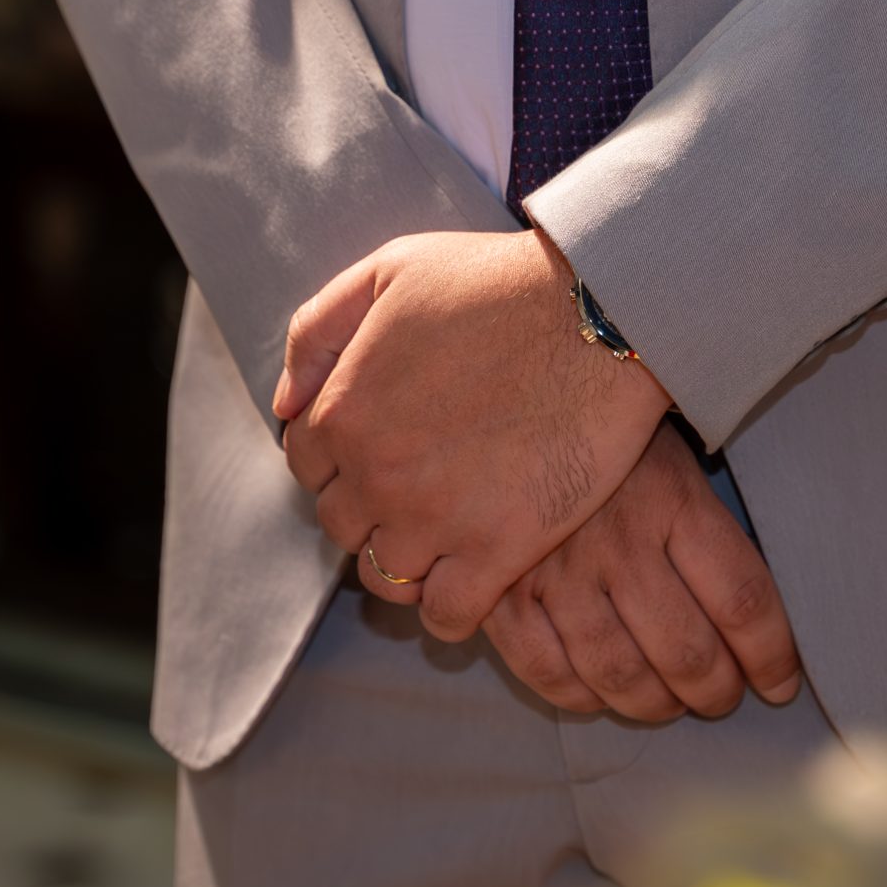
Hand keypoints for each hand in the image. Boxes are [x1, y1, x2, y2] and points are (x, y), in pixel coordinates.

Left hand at [275, 228, 671, 641]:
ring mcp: (435, 521)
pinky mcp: (498, 552)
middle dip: (372, 511)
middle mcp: (377, 476)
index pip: (307, 466)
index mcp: (343, 412)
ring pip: (385, 578)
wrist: (601, 317)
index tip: (384, 453)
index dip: (343, 459)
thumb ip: (318, 331)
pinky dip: (450, 611)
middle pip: (343, 526)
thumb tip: (285, 402)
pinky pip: (447, 616)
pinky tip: (472, 584)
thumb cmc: (500, 285)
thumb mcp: (388, 271)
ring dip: (407, 563)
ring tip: (444, 540)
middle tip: (422, 492)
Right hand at [482, 425, 801, 720]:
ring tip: (669, 704)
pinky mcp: (498, 591)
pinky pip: (546, 671)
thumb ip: (708, 527)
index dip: (771, 657)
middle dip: (715, 692)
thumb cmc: (605, 432)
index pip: (742, 601)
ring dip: (655, 705)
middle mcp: (618, 541)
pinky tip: (600, 696)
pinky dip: (580, 698)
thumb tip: (751, 616)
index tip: (780, 684)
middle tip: (722, 698)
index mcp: (674, 500)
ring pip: (620, 674)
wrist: (501, 394)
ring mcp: (555, 570)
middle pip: (686, 652)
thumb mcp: (672, 455)